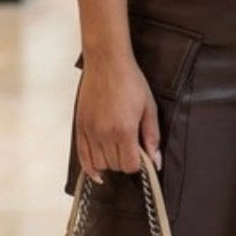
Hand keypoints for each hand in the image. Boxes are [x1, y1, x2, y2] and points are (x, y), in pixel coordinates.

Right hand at [73, 53, 162, 183]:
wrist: (107, 62)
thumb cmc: (130, 81)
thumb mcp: (149, 107)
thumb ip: (152, 136)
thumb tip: (155, 161)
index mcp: (124, 130)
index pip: (130, 165)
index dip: (139, 163)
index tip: (141, 154)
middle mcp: (104, 134)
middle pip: (115, 166)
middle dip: (125, 162)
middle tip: (131, 149)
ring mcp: (90, 131)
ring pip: (99, 164)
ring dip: (110, 163)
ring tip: (116, 151)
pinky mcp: (80, 127)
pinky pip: (82, 156)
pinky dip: (89, 168)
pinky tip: (97, 173)